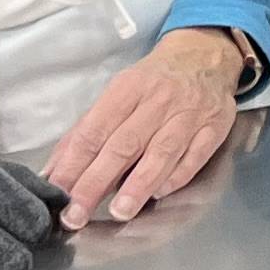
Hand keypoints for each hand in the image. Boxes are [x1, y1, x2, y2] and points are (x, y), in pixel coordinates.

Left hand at [43, 28, 250, 230]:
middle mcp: (159, 99)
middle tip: (77, 214)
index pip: (95, 130)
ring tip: (119, 212)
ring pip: (161, 153)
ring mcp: (190, 113)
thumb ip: (87, 131)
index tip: (57, 192)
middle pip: (124, 145)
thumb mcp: (118, 92)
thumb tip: (54, 171)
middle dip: (96, 182)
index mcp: (128, 87)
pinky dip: (175, 177)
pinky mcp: (215, 127)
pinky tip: (158, 193)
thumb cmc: (153, 80)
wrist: (206, 55)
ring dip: (138, 185)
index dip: (73, 164)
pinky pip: (194, 157)